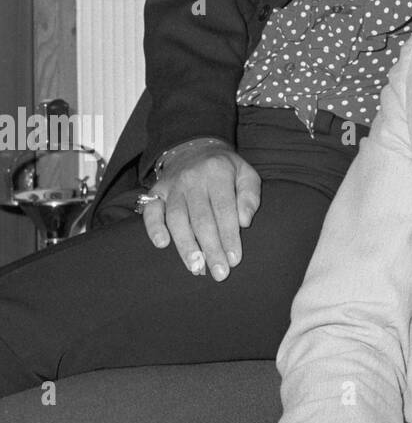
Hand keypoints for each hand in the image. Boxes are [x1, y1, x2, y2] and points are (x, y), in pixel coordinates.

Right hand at [141, 139, 260, 280]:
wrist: (195, 148)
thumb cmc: (225, 169)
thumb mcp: (246, 173)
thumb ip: (250, 195)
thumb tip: (244, 222)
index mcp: (218, 172)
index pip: (224, 209)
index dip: (229, 236)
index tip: (234, 260)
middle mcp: (193, 179)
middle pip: (201, 218)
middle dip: (211, 248)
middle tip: (218, 273)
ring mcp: (172, 186)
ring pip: (177, 219)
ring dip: (186, 245)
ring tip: (196, 268)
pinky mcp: (156, 192)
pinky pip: (150, 211)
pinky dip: (154, 228)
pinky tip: (162, 244)